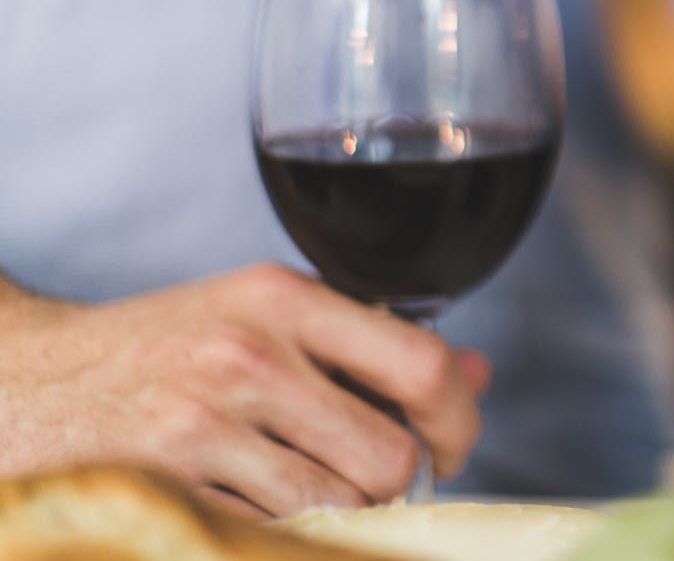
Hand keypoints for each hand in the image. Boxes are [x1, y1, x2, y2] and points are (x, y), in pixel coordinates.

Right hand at [0, 264, 489, 516]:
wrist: (34, 379)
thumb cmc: (165, 346)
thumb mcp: (265, 315)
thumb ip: (369, 341)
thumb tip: (475, 373)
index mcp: (283, 299)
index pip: (420, 364)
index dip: (459, 419)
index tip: (453, 442)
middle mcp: (248, 356)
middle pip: (388, 454)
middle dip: (399, 481)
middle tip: (381, 481)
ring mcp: (203, 425)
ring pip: (338, 504)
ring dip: (342, 511)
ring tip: (312, 488)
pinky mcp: (169, 486)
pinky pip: (274, 529)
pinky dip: (286, 529)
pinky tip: (262, 504)